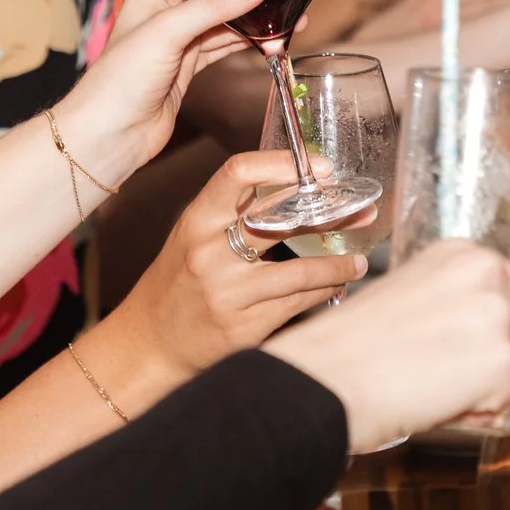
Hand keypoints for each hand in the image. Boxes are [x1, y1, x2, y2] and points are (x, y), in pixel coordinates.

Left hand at [57, 0, 267, 177]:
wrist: (110, 135)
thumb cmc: (119, 79)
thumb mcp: (167, 31)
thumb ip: (212, 7)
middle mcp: (164, 9)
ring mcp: (179, 38)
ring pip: (224, 15)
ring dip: (254, 15)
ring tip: (289, 14)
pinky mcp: (190, 65)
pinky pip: (227, 44)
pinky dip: (251, 42)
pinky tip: (274, 42)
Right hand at [100, 151, 369, 381]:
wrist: (148, 345)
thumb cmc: (176, 283)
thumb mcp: (192, 237)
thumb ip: (233, 214)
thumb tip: (295, 189)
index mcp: (195, 222)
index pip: (238, 174)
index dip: (282, 164)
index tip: (320, 168)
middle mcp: (209, 255)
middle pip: (281, 222)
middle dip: (331, 215)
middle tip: (361, 210)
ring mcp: (227, 295)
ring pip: (301, 274)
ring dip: (337, 266)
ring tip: (358, 263)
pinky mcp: (243, 329)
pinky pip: (296, 305)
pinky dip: (322, 293)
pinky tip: (334, 287)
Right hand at [266, 241, 509, 452]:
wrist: (326, 379)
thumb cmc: (353, 349)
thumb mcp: (415, 298)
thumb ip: (460, 304)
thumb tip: (500, 337)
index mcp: (461, 252)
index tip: (508, 351)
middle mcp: (484, 271)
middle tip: (478, 386)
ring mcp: (496, 312)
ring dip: (496, 388)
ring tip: (443, 391)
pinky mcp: (500, 358)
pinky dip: (484, 414)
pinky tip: (441, 405)